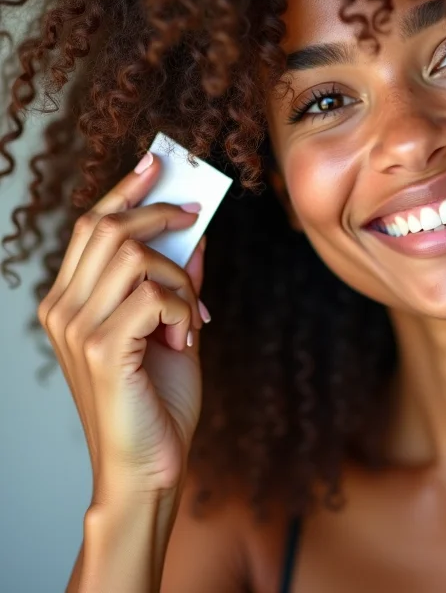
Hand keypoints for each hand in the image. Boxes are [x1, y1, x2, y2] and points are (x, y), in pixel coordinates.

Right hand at [37, 151, 208, 500]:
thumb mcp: (173, 328)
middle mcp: (64, 308)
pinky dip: (183, 306)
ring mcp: (78, 328)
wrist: (150, 467)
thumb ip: (179, 282)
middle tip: (194, 215)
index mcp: (72, 301)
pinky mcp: (102, 348)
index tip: (156, 161)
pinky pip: (154, 294)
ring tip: (191, 312)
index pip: (93, 226)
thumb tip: (197, 236)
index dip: (124, 188)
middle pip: (107, 227)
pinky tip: (185, 336)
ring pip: (134, 255)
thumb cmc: (158, 400)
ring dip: (179, 276)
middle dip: (158, 212)